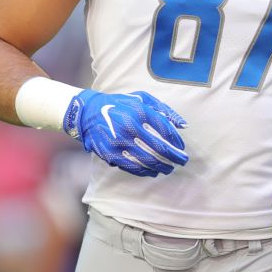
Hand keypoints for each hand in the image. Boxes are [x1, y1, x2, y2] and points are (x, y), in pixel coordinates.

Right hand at [63, 90, 188, 177]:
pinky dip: (145, 171)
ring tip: (169, 169)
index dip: (176, 140)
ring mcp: (119, 142)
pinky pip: (131, 166)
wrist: (87, 112)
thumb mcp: (141, 98)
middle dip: (174, 157)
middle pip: (159, 147)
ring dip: (161, 167)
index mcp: (139, 111)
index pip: (165, 129)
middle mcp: (129, 127)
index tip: (182, 147)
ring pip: (147, 160)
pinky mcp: (109, 153)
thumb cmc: (120, 104)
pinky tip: (153, 172)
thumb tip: (184, 125)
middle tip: (183, 161)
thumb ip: (164, 109)